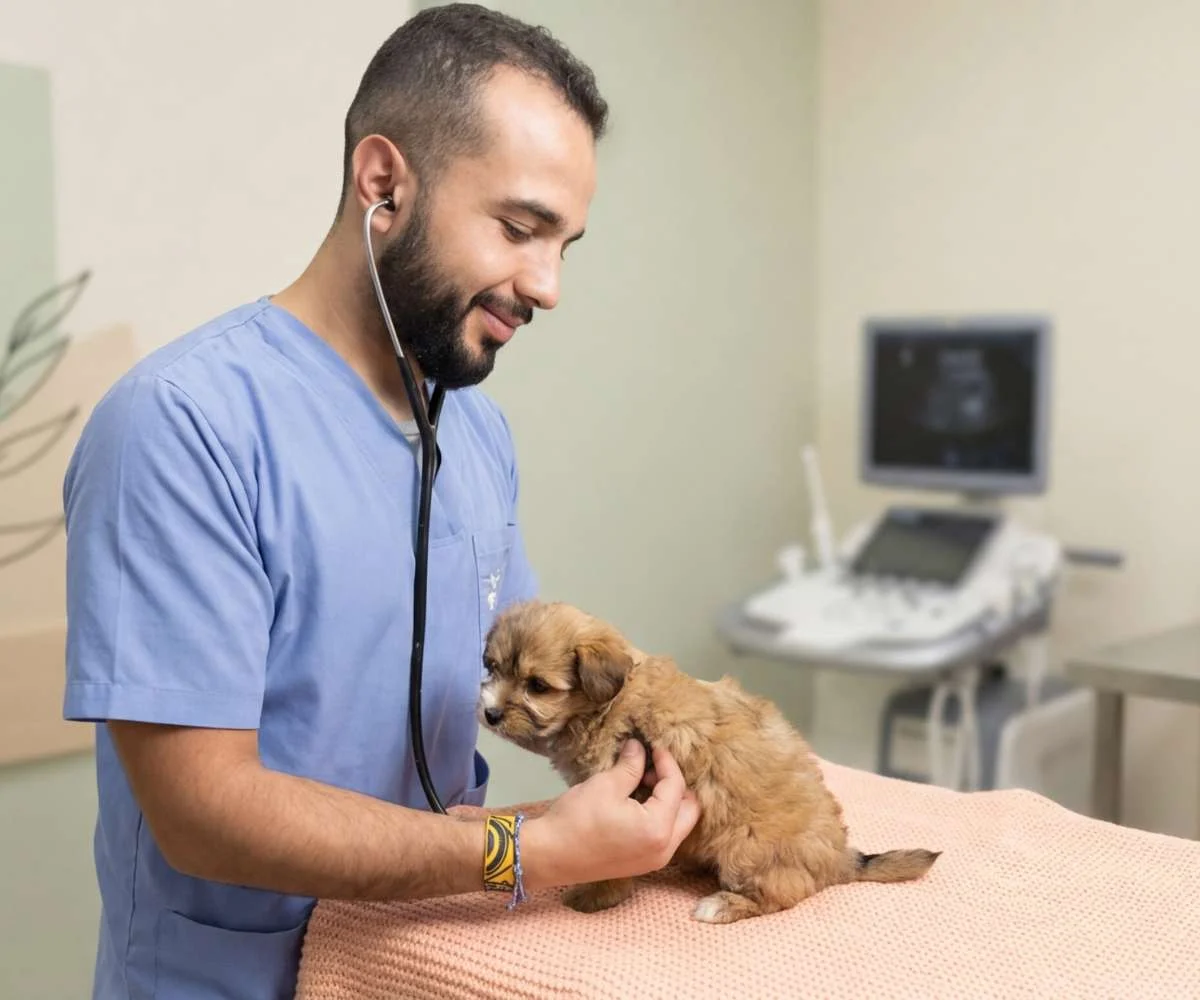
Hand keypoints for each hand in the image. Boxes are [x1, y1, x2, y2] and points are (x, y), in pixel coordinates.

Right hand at [520, 740, 700, 891]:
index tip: (654, 746)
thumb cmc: (577, 818)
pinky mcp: (642, 864)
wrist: (549, 855)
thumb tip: (639, 747)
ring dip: (668, 801)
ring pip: (678, 824)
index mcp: (658, 829)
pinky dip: (659, 816)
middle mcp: (664, 849)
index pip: (676, 788)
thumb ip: (631, 765)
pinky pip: (664, 835)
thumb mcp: (606, 785)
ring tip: (642, 781)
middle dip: (676, 785)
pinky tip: (636, 800)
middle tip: (652, 767)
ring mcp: (654, 860)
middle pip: (689, 810)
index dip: (667, 762)